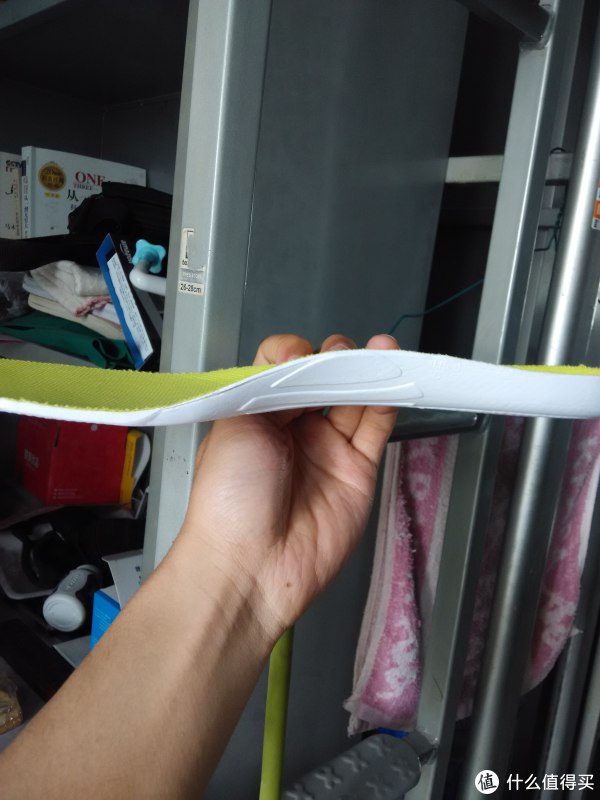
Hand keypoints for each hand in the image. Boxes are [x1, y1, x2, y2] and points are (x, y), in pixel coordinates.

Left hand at [178, 333, 398, 640]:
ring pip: (354, 402)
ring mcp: (328, 452)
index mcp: (259, 418)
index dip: (296, 357)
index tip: (300, 354)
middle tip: (345, 349)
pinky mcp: (358, 472)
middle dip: (337, 360)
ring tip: (382, 346)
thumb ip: (266, 380)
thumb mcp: (234, 424)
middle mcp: (295, 432)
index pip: (284, 373)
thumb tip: (295, 350)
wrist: (250, 564)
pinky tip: (391, 375)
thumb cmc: (230, 492)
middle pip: (324, 383)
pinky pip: (374, 430)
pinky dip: (386, 401)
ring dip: (368, 372)